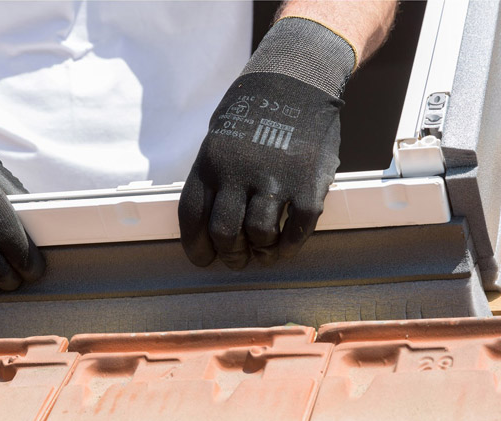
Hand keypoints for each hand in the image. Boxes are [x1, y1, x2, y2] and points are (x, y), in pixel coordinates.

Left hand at [178, 17, 352, 268]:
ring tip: (263, 253)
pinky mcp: (307, 185)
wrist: (296, 80)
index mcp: (210, 164)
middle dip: (228, 255)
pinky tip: (285, 247)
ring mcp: (274, 180)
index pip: (192, 217)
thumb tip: (208, 225)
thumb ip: (213, 179)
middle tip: (236, 260)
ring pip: (259, 236)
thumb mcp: (218, 140)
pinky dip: (289, 246)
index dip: (195, 247)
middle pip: (224, 233)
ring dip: (259, 253)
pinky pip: (296, 230)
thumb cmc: (253, 114)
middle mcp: (238, 174)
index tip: (203, 259)